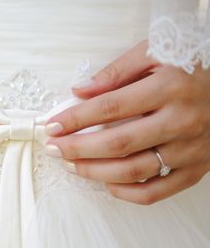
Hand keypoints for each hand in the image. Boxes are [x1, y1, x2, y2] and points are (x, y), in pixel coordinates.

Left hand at [44, 41, 209, 204]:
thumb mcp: (156, 54)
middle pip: (117, 144)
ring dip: (94, 172)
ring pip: (133, 171)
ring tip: (71, 165)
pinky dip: (126, 193)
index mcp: (169, 88)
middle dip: (77, 149)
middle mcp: (181, 121)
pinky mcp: (197, 169)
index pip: (109, 108)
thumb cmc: (192, 67)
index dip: (75, 119)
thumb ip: (116, 72)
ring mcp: (191, 149)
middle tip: (54, 149)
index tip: (52, 126)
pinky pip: (157, 192)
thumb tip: (78, 91)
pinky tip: (106, 184)